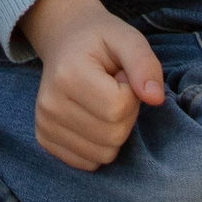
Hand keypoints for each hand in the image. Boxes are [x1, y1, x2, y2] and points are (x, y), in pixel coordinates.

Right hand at [18, 0, 165, 170]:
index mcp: (68, 75)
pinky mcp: (45, 140)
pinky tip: (92, 118)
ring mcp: (44, 125)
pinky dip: (100, 145)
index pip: (118, 108)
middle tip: (113, 88)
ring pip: (104, 154)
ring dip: (114, 130)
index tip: (120, 76)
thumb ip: (145, 65)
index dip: (131, 93)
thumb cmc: (100, 41)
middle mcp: (50, 104)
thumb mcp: (127, 39)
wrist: (65, 41)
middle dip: (125, 114)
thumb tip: (156, 99)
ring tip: (102, 101)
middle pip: (113, 135)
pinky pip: (89, 162)